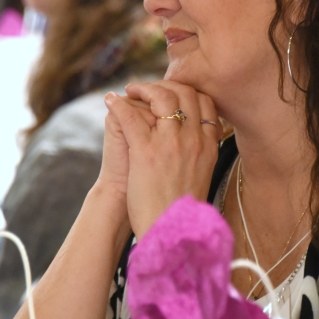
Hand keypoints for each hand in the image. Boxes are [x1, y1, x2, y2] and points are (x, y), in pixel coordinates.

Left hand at [105, 81, 220, 236]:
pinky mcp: (146, 152)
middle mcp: (194, 141)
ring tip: (129, 92)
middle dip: (164, 84)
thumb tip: (192, 138)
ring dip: (142, 89)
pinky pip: (131, 116)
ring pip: (161, 97)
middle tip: (146, 90)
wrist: (170, 233)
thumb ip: (200, 153)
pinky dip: (118, 104)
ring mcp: (171, 145)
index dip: (187, 91)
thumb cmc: (181, 210)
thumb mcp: (203, 176)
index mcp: (208, 147)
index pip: (205, 102)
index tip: (172, 93)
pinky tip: (110, 102)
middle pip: (185, 93)